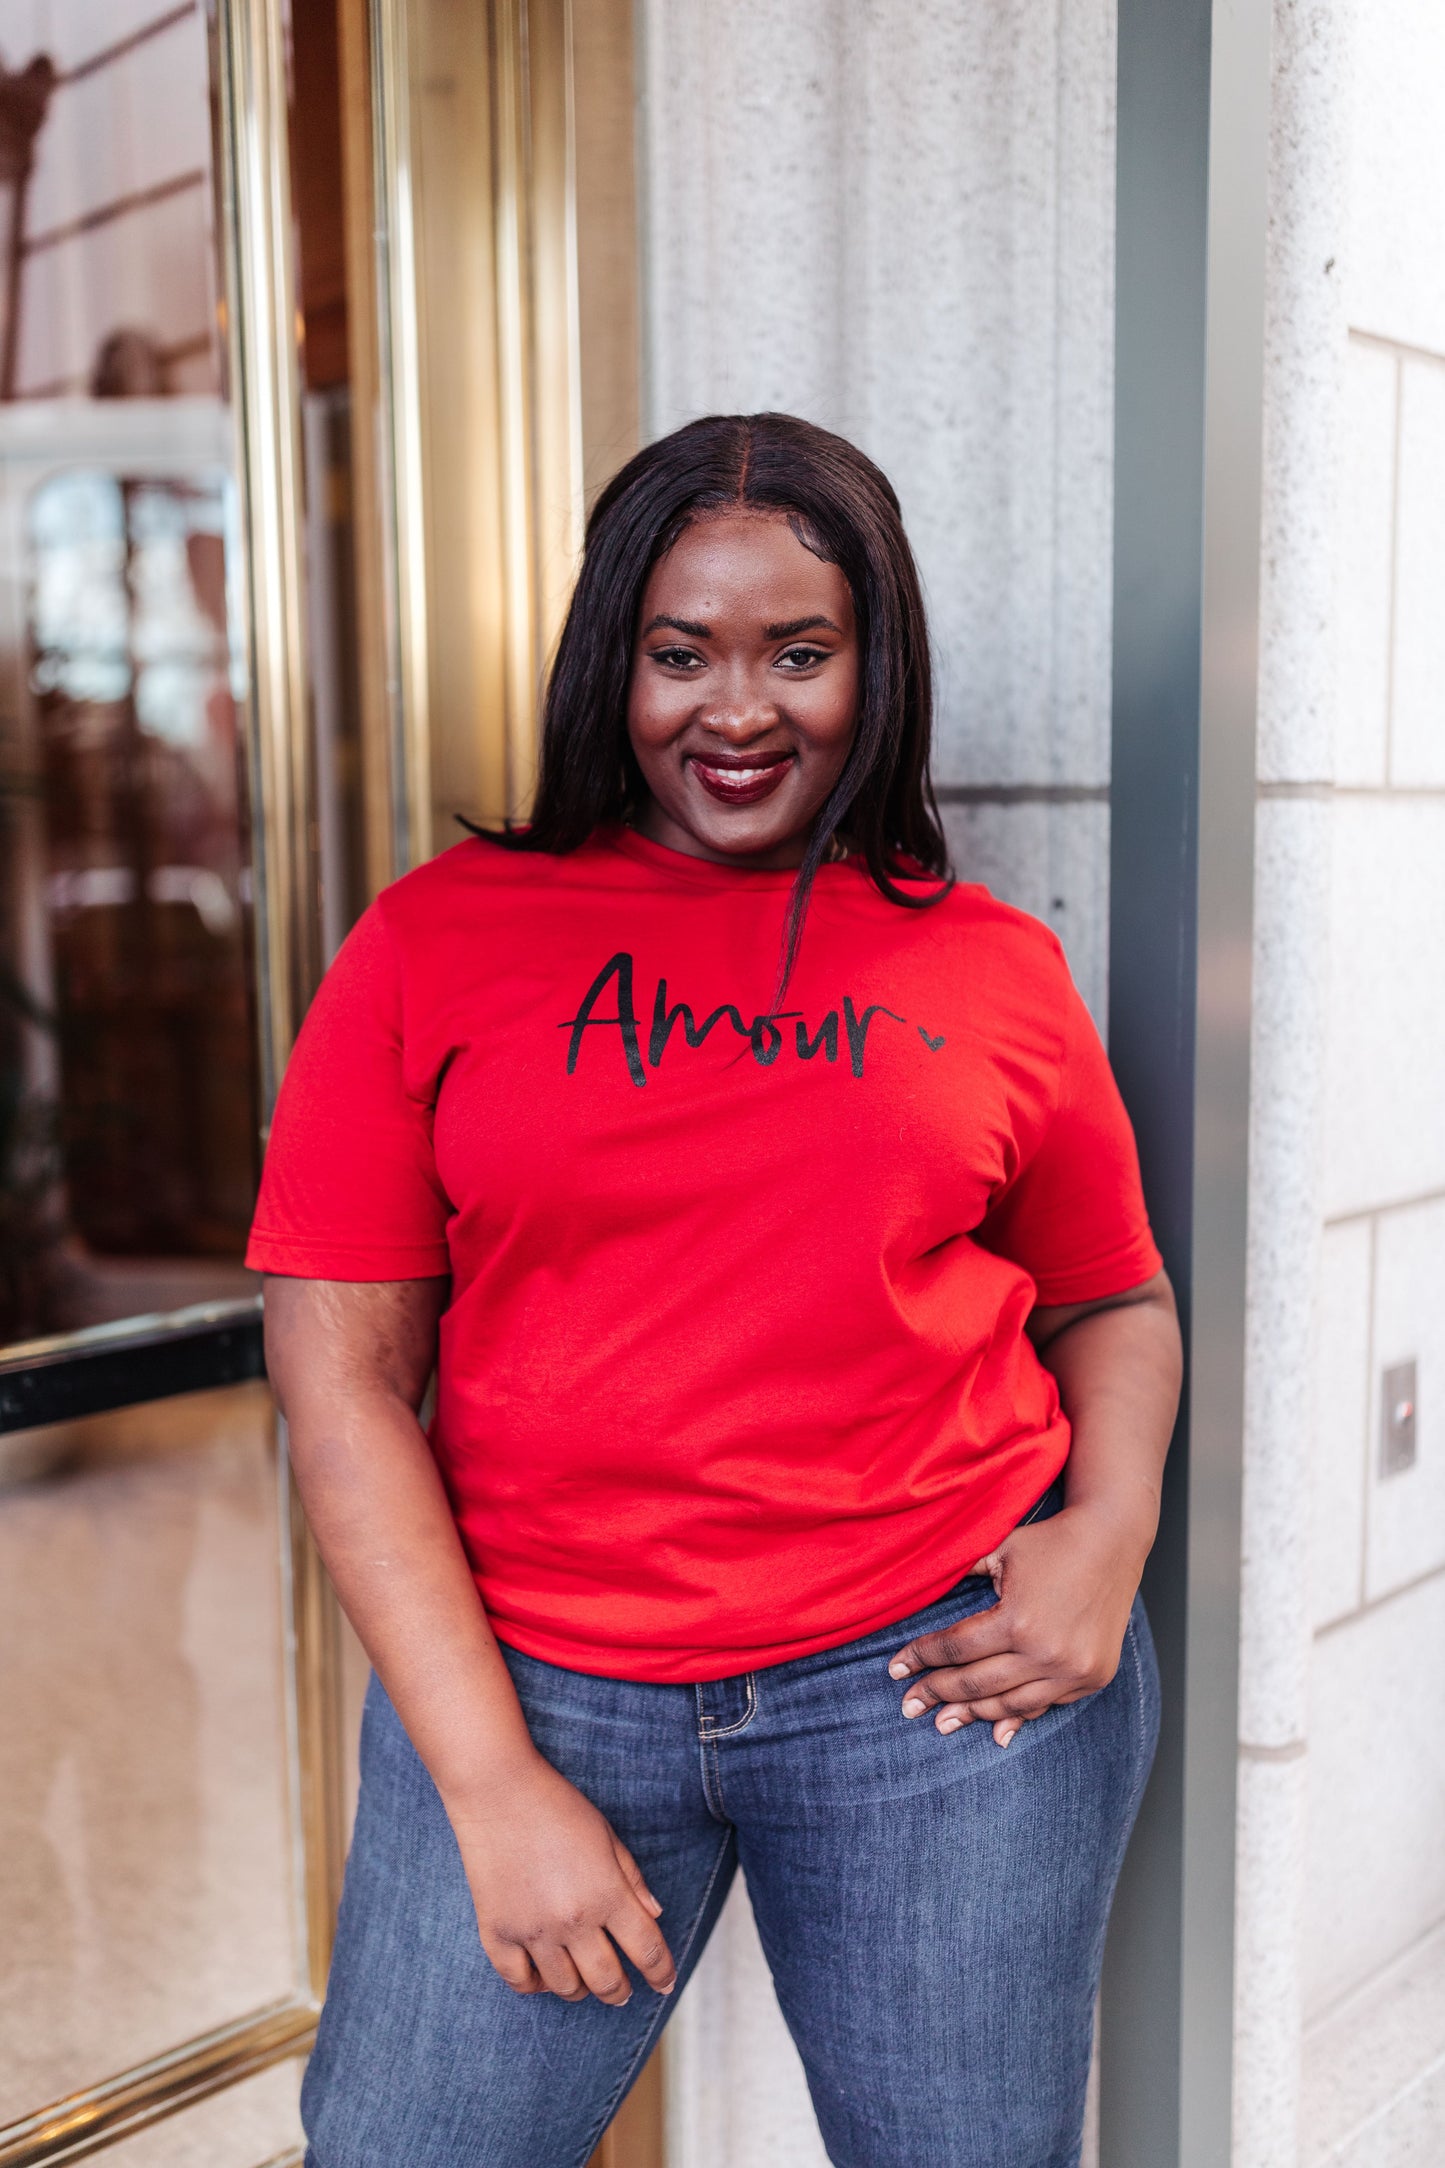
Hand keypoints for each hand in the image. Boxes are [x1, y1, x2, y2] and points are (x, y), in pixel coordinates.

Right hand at [444, 1753, 676, 2003]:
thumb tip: (654, 1915)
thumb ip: (632, 1879)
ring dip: (581, 1989)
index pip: (647, 1950)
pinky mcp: (497, 1933)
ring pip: (566, 1988)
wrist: (497, 1790)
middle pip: (608, 1981)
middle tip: (623, 1991)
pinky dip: (535, 1985)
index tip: (665, 1984)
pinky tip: (543, 1974)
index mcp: (607, 1893)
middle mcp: (572, 1920)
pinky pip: (520, 1982)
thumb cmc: (558, 1806)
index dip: (662, 1973)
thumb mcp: (607, 1835)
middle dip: (621, 1992)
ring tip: (583, 1979)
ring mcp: (532, 1931)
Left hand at [887, 1504, 1145, 1747]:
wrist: (1113, 1539)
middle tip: (908, 1706)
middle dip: (936, 1694)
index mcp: (1016, 1620)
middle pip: (977, 1683)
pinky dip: (1019, 1716)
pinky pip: (1046, 1704)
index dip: (921, 1658)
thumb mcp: (998, 1549)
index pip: (956, 1648)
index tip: (896, 1669)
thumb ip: (959, 1573)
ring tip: (943, 1722)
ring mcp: (1073, 1670)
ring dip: (973, 1714)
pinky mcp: (1093, 1677)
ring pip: (1010, 1705)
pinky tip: (996, 1729)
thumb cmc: (1050, 1541)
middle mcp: (1046, 1653)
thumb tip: (911, 1587)